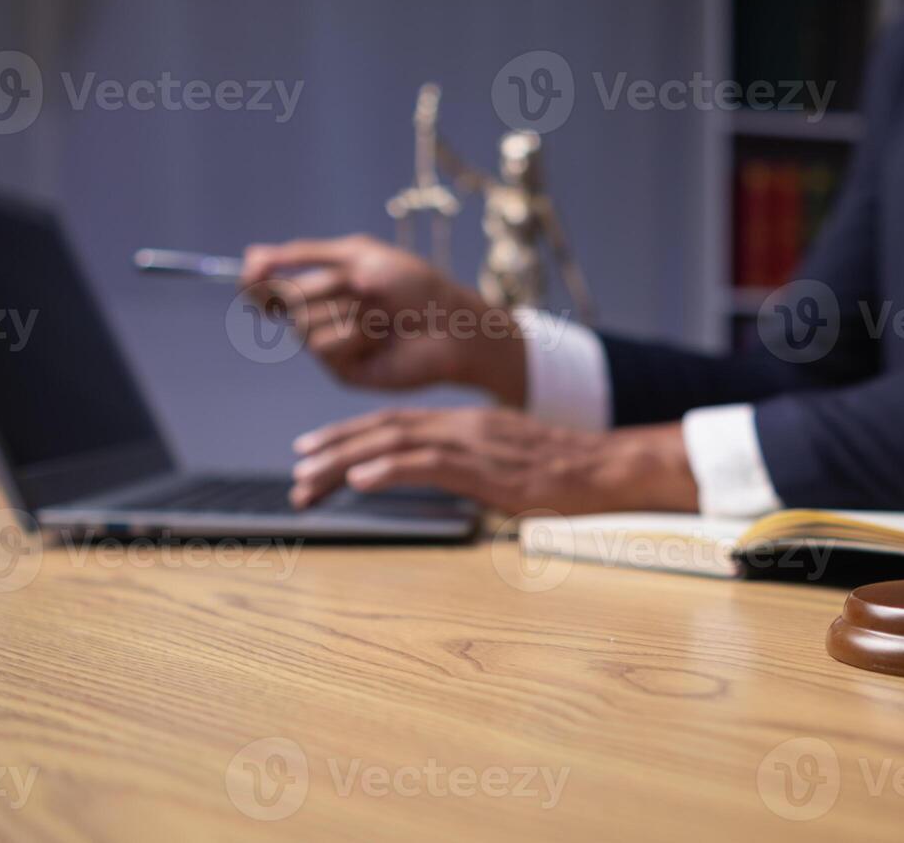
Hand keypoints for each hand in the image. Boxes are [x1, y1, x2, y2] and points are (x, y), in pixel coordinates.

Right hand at [240, 235, 525, 403]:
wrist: (451, 323)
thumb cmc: (414, 286)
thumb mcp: (358, 256)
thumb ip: (304, 255)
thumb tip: (250, 255)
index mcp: (323, 288)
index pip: (270, 285)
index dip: (257, 280)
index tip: (253, 272)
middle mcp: (321, 318)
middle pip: (287, 299)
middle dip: (326, 286)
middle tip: (366, 288)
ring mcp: (330, 347)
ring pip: (305, 324)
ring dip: (346, 310)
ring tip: (381, 314)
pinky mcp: (343, 371)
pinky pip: (327, 346)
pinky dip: (355, 334)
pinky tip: (381, 338)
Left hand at [288, 408, 698, 513]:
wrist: (607, 468)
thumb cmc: (566, 474)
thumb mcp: (508, 464)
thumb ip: (472, 466)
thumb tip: (443, 480)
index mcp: (465, 424)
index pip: (396, 424)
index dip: (350, 434)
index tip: (315, 450)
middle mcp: (462, 425)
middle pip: (383, 429)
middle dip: (334, 447)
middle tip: (297, 466)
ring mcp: (472, 443)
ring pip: (394, 444)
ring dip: (344, 461)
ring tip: (309, 478)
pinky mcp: (484, 467)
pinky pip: (427, 464)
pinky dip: (387, 469)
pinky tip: (359, 480)